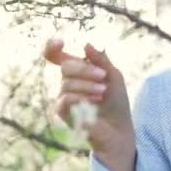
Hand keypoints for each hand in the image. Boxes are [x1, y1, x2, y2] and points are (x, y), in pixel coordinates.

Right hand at [42, 38, 135, 170]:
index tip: (60, 43)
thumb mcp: (113, 75)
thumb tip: (86, 45)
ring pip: (67, 82)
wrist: (119, 127)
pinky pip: (66, 98)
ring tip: (102, 92)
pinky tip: (95, 102)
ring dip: (88, 85)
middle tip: (103, 76)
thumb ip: (101, 60)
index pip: (55, 55)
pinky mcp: (62, 112)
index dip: (51, 46)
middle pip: (65, 65)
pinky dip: (82, 97)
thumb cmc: (116, 101)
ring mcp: (63, 96)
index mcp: (76, 70)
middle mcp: (66, 81)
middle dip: (85, 69)